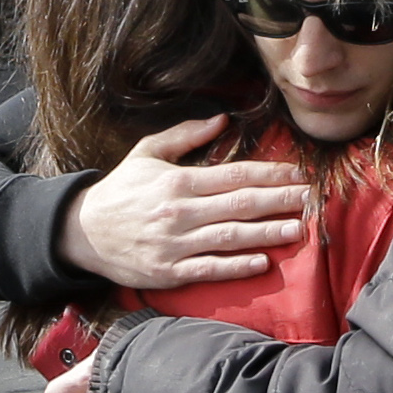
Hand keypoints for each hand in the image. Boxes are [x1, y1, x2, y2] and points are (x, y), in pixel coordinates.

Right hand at [58, 115, 312, 289]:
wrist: (83, 232)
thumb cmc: (120, 190)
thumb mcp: (146, 152)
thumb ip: (185, 135)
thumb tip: (222, 120)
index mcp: (177, 181)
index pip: (233, 175)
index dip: (269, 174)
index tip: (296, 173)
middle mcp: (180, 212)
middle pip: (240, 205)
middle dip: (279, 201)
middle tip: (309, 199)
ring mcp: (176, 244)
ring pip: (231, 237)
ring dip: (268, 233)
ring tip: (298, 229)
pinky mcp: (171, 271)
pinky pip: (211, 269)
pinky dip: (237, 266)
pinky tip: (262, 262)